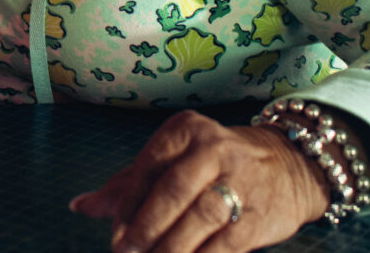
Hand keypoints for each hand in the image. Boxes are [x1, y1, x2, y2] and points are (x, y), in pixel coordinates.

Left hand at [69, 110, 328, 252]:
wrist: (289, 167)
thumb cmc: (215, 165)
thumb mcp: (173, 160)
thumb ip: (127, 184)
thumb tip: (80, 206)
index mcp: (186, 130)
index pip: (148, 166)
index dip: (128, 204)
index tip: (115, 234)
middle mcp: (214, 148)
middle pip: (172, 191)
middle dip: (145, 227)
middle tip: (126, 252)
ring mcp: (240, 180)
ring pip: (198, 219)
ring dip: (170, 248)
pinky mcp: (260, 214)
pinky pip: (225, 244)